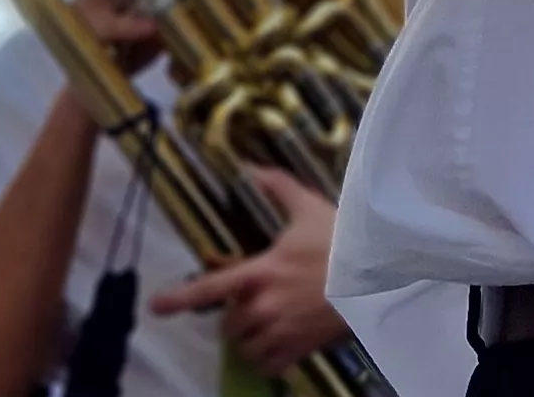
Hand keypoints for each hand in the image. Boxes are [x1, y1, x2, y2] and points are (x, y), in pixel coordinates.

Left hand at [150, 170, 349, 376]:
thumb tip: (249, 167)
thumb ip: (276, 187)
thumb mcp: (307, 207)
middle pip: (228, 324)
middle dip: (235, 316)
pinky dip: (267, 359)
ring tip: (263, 326)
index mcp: (259, 273)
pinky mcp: (300, 347)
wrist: (377, 272)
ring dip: (249, 339)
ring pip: (246, 347)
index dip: (179, 299)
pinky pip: (269, 365)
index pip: (209, 289)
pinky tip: (276, 347)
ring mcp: (281, 330)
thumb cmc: (341, 239)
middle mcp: (263, 306)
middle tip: (253, 303)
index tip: (156, 307)